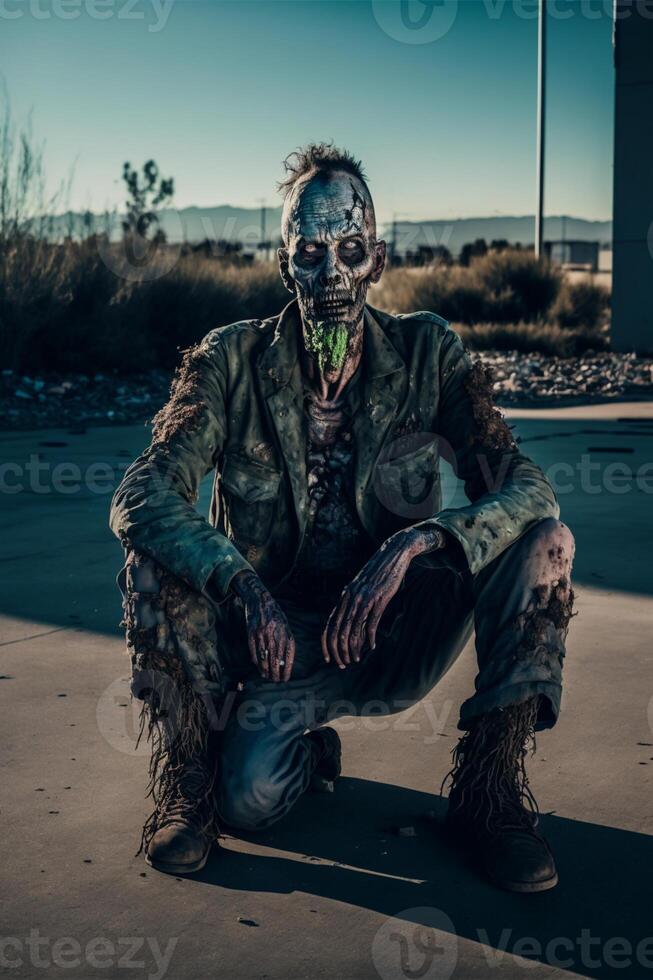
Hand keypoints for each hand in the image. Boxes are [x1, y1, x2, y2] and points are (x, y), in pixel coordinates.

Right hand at [231, 571, 295, 681]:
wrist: (260, 600)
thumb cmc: (275, 614)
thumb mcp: (285, 626)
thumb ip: (285, 642)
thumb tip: (283, 662)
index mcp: (285, 633)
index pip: (288, 656)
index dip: (287, 669)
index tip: (285, 678)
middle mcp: (275, 634)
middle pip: (275, 659)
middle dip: (276, 673)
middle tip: (275, 681)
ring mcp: (262, 634)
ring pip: (264, 657)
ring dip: (265, 669)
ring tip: (266, 676)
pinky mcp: (251, 632)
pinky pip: (253, 650)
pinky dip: (255, 660)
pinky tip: (257, 666)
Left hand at [321, 526, 444, 668]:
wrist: (393, 554)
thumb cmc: (378, 573)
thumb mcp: (362, 587)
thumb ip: (355, 602)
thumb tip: (352, 623)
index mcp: (345, 596)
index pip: (329, 624)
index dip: (327, 644)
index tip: (328, 658)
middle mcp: (351, 597)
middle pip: (338, 630)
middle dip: (338, 650)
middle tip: (343, 664)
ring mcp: (364, 598)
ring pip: (353, 629)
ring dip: (353, 648)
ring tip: (355, 659)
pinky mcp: (379, 598)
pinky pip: (371, 622)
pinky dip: (369, 637)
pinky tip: (372, 646)